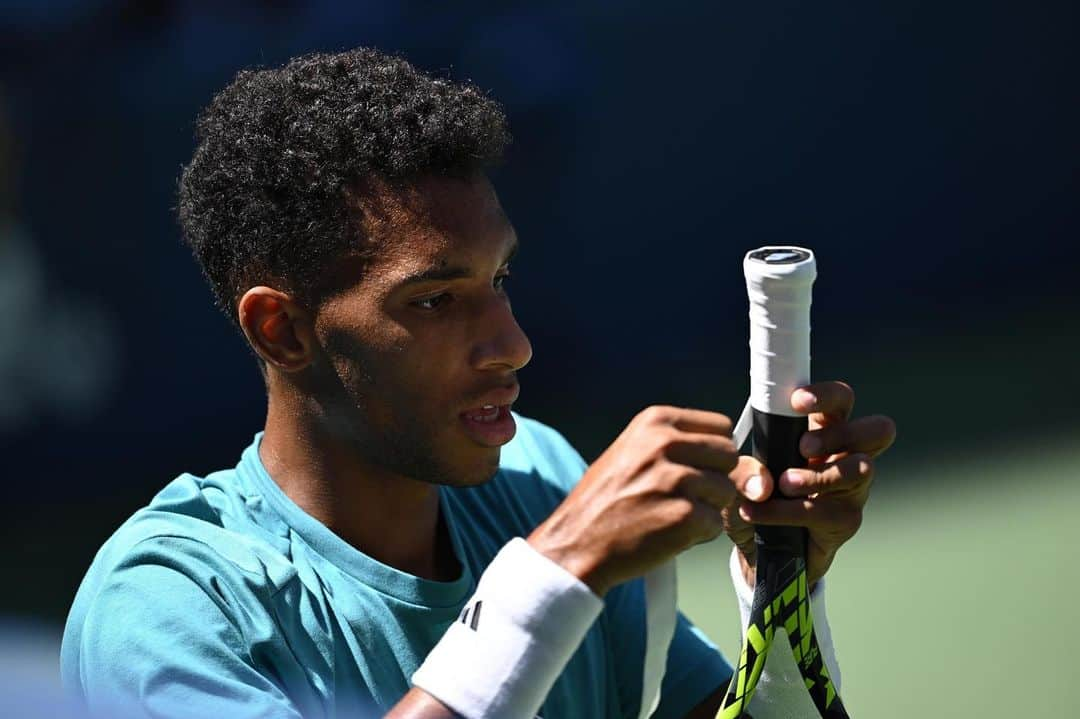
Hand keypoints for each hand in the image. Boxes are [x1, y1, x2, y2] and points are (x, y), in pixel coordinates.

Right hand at [529, 405, 764, 595]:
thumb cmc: (604, 500)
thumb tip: (740, 460)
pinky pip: (715, 523)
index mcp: (654, 422)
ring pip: (727, 490)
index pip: (719, 426)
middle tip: (684, 495)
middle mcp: (665, 444)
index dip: (712, 452)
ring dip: (707, 508)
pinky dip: (698, 534)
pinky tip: (669, 532)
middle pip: (729, 455)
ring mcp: (675, 480)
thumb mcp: (635, 453)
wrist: (575, 542)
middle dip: (715, 477)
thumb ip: (682, 448)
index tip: (694, 467)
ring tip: (671, 514)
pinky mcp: (684, 516)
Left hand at [723, 381, 896, 586]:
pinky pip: (825, 510)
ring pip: (860, 469)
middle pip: (877, 429)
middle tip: (804, 446)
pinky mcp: (846, 519)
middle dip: (841, 434)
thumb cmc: (754, 496)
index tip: (797, 401)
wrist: (757, 548)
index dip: (828, 396)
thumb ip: (743, 470)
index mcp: (823, 429)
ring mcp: (852, 488)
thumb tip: (764, 483)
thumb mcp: (738, 478)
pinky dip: (786, 511)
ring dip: (818, 475)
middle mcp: (846, 454)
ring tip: (784, 484)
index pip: (842, 400)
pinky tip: (757, 513)